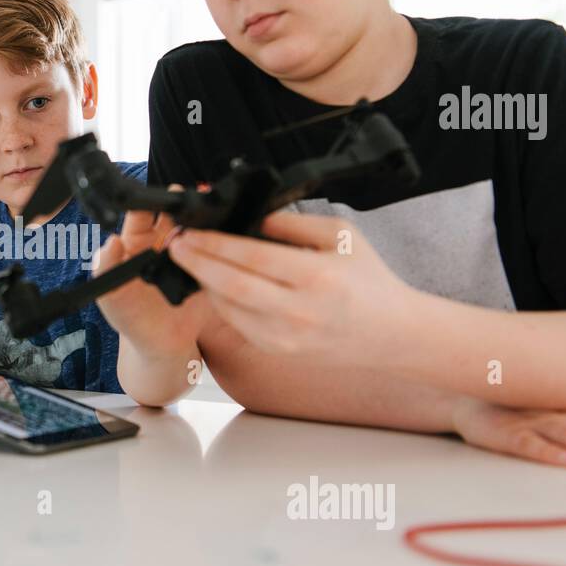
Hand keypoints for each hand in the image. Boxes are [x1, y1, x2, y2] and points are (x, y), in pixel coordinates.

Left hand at [92, 193, 211, 359]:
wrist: (163, 345)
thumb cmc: (131, 318)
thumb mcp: (110, 296)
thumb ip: (105, 269)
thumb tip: (112, 241)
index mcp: (136, 242)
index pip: (141, 213)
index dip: (148, 203)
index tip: (157, 198)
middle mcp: (162, 242)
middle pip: (174, 214)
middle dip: (181, 205)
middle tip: (188, 202)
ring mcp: (187, 254)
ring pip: (196, 229)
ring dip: (203, 224)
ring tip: (208, 222)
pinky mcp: (207, 267)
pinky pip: (214, 251)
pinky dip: (220, 244)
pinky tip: (224, 242)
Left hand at [166, 212, 412, 363]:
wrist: (390, 334)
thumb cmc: (368, 280)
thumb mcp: (340, 236)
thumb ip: (291, 224)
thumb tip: (247, 215)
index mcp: (318, 278)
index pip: (253, 258)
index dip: (215, 243)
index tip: (190, 229)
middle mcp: (299, 312)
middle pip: (231, 286)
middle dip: (196, 262)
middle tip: (174, 242)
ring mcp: (286, 337)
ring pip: (228, 307)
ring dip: (203, 281)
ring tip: (188, 258)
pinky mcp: (277, 351)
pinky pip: (237, 322)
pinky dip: (220, 300)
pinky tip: (211, 281)